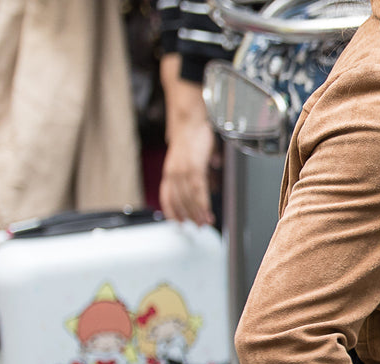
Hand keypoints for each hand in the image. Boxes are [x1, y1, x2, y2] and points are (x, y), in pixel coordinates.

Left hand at [158, 54, 218, 225]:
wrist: (190, 119)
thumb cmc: (193, 134)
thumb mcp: (192, 155)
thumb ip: (199, 168)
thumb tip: (212, 176)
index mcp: (170, 170)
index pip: (167, 196)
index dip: (172, 211)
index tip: (179, 222)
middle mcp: (172, 172)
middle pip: (179, 200)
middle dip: (188, 215)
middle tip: (198, 226)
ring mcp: (182, 170)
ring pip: (188, 198)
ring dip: (197, 213)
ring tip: (205, 223)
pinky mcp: (193, 167)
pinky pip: (198, 190)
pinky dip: (202, 203)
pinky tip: (207, 211)